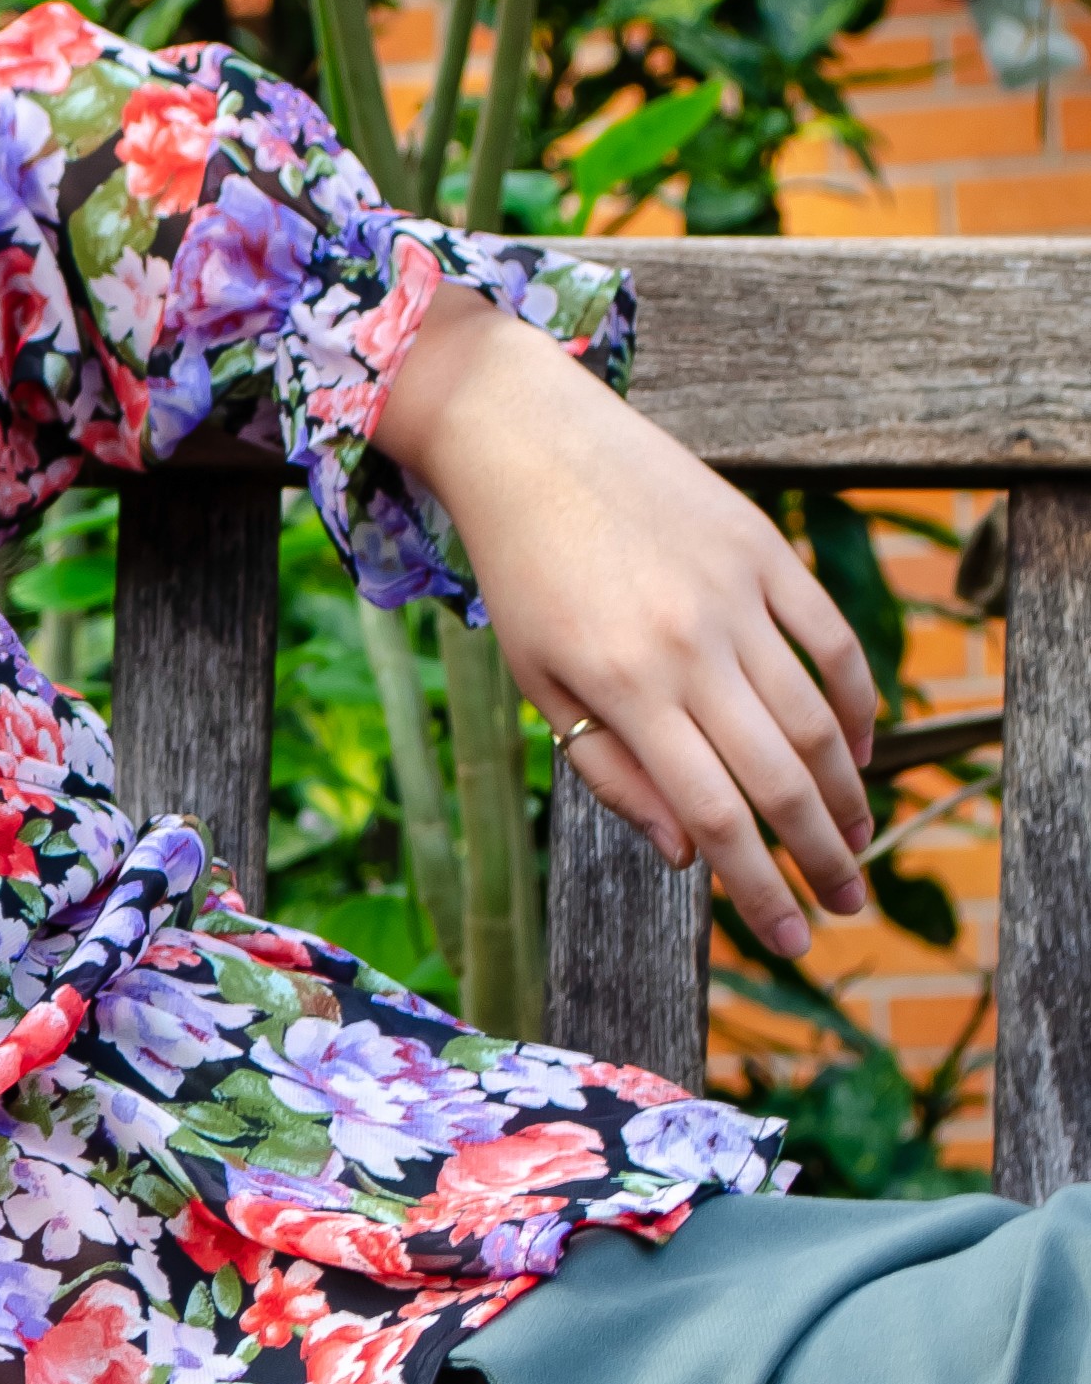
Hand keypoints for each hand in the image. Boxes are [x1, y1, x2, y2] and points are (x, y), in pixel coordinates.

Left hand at [371, 287, 875, 959]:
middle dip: (819, 857)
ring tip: (855, 841)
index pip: (714, 815)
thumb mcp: (540, 684)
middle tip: (844, 907)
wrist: (531, 443)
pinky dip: (857, 700)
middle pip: (780, 777)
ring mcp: (736, 593)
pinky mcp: (764, 549)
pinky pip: (834, 638)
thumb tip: (684, 853)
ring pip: (817, 714)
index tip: (792, 939)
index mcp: (627, 688)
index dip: (759, 888)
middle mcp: (690, 644)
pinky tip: (859, 747)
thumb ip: (613, 771)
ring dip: (847, 790)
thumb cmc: (524, 576)